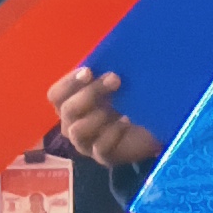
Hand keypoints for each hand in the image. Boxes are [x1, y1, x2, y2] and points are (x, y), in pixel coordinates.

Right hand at [45, 68, 161, 171]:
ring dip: (98, 115)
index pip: (55, 95)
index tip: (89, 71)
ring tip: (120, 107)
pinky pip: (100, 148)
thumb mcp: (120, 83)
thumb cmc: (133, 101)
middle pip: (66, 110)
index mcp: (72, 103)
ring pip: (77, 131)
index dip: (69, 83)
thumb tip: (106, 56)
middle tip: (115, 79)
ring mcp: (86, 143)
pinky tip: (126, 121)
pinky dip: (113, 133)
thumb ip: (106, 72)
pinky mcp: (104, 157)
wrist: (157, 127)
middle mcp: (73, 124)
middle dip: (90, 93)